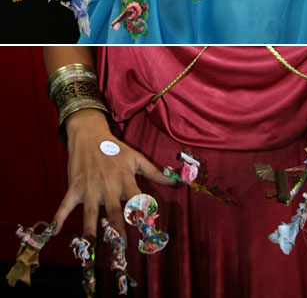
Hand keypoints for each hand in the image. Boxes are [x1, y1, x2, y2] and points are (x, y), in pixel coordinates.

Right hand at [52, 109, 174, 240]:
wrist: (90, 135)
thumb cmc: (116, 149)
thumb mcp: (137, 159)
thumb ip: (156, 173)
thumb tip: (176, 182)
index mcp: (126, 179)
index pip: (136, 199)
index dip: (141, 212)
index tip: (147, 228)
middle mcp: (109, 186)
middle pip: (114, 211)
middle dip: (118, 229)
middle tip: (121, 248)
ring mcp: (90, 187)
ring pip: (91, 212)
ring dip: (90, 229)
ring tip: (90, 246)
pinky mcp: (74, 187)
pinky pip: (65, 204)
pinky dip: (59, 217)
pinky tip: (54, 231)